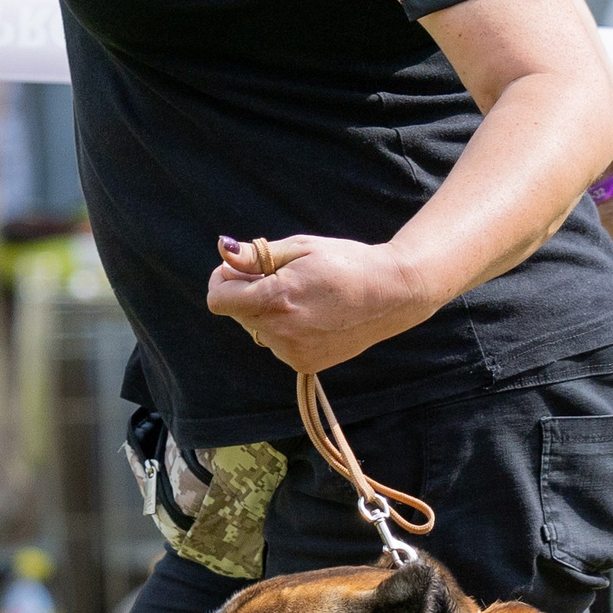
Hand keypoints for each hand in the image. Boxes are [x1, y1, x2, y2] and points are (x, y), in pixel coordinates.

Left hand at [208, 235, 436, 372]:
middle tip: (280, 278)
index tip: (236, 269)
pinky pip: (277, 344)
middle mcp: (282, 331)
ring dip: (267, 313)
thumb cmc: (346, 262)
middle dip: (246, 294)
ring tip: (304, 298)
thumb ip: (256, 256)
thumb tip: (224, 250)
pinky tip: (313, 316)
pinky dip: (285, 330)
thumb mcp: (300, 248)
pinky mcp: (306, 364)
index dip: (222, 280)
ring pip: (257, 330)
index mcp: (276, 299)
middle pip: (237, 314)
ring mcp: (294, 352)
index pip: (219, 299)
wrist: (393, 294)